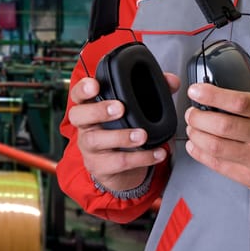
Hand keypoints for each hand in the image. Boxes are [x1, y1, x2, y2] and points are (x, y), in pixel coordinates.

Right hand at [67, 74, 178, 190]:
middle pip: (78, 115)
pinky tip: (156, 152)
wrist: (117, 169)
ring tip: (142, 135)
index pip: (78, 95)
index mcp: (90, 107)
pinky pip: (117, 162)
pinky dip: (140, 158)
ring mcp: (89, 147)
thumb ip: (152, 92)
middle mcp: (85, 126)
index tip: (95, 85)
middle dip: (98, 110)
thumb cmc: (122, 131)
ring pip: (96, 140)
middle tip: (120, 108)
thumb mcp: (133, 110)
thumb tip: (171, 81)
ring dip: (120, 136)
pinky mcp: (100, 166)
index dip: (83, 89)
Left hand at [184, 75, 249, 203]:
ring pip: (216, 146)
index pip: (240, 101)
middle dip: (197, 118)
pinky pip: (218, 165)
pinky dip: (200, 154)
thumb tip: (240, 69)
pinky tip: (195, 145)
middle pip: (222, 125)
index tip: (195, 90)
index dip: (212, 95)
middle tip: (191, 113)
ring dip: (196, 136)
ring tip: (192, 128)